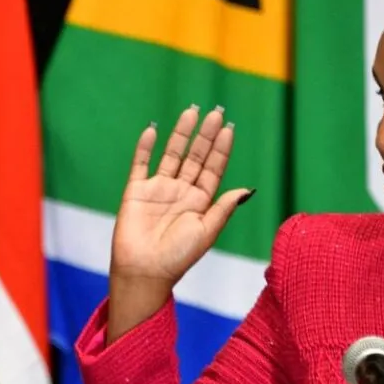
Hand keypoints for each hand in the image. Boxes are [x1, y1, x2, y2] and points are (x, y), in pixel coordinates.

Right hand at [106, 105, 250, 340]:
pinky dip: (145, 147)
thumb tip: (247, 189)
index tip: (228, 128)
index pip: (213, 169)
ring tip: (191, 112)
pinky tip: (153, 129)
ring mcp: (158, 190)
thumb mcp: (207, 231)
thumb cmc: (178, 257)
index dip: (221, 149)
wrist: (144, 271)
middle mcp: (181, 192)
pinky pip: (141, 164)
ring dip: (181, 134)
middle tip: (216, 112)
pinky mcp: (136, 191)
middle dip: (205, 135)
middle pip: (195, 157)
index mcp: (200, 202)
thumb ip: (223, 208)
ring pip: (171, 155)